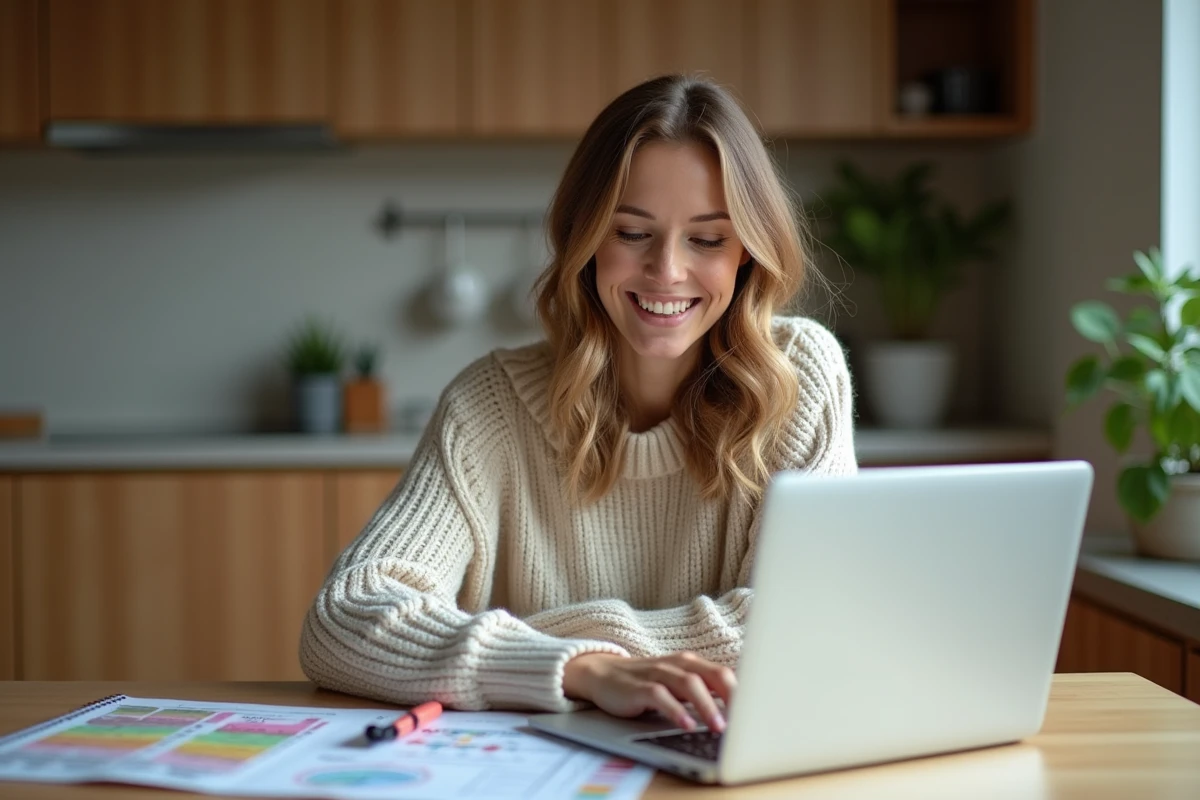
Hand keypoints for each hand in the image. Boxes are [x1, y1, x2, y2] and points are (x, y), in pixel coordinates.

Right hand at [562, 651, 735, 732]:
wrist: (602, 674)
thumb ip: (703, 694)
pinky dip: (675, 710)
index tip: (758, 713)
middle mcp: (678, 664)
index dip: (744, 693)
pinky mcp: (638, 687)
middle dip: (733, 698)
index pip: (725, 674)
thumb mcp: (677, 686)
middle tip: (745, 721)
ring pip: (689, 684)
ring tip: (719, 728)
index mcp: (691, 664)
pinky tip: (685, 724)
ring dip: (707, 706)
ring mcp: (658, 673)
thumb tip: (734, 715)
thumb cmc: (646, 683)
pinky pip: (660, 696)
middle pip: (713, 675)